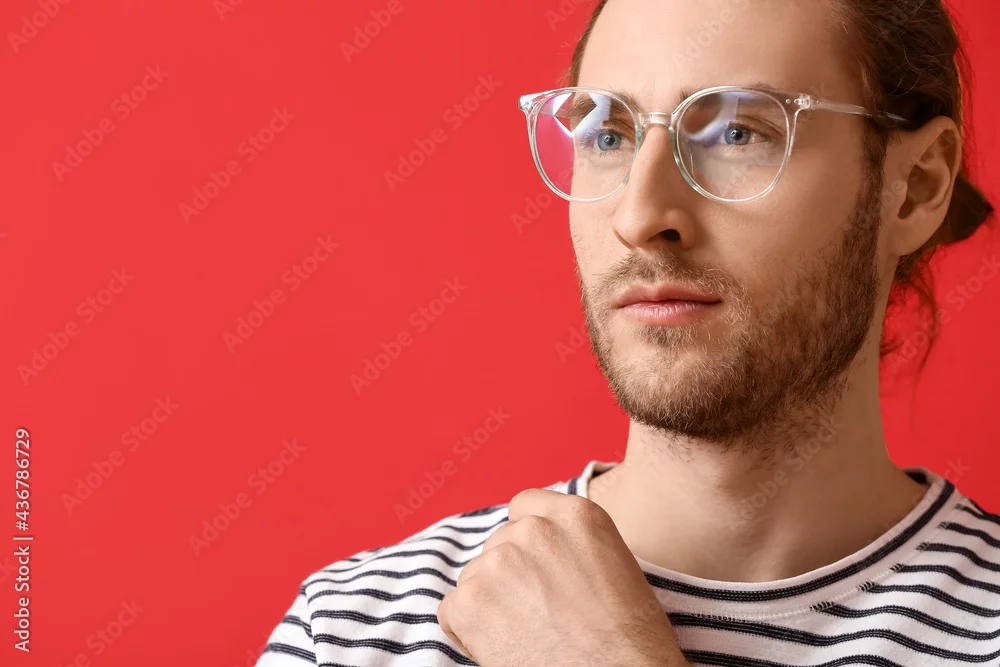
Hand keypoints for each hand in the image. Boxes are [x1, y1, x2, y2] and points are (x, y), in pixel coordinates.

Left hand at [437, 488, 688, 666]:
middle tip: (537, 613)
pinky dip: (469, 631)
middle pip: (499, 543)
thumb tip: (540, 551)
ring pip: (475, 575)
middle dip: (510, 574)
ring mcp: (498, 562)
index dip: (527, 540)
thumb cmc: (630, 641)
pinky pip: (453, 609)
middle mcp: (533, 529)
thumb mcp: (615, 567)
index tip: (537, 568)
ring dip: (491, 601)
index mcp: (575, 515)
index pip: (525, 507)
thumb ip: (570, 544)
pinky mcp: (470, 601)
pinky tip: (503, 648)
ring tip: (526, 634)